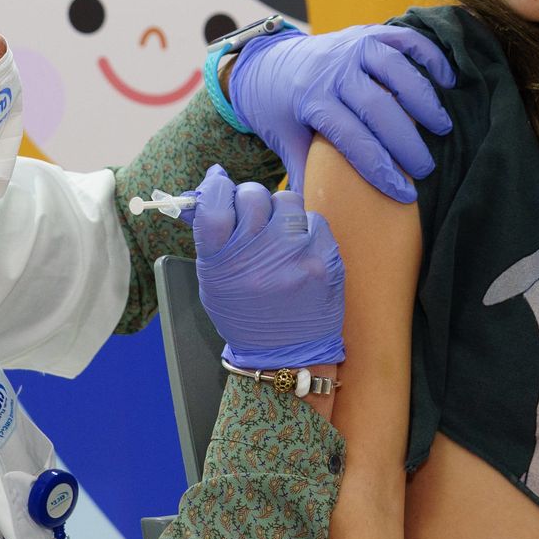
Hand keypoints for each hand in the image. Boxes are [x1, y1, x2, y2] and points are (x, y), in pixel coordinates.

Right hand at [191, 165, 343, 368]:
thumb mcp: (214, 281)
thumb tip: (212, 186)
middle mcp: (256, 257)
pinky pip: (314, 220)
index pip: (215, 205)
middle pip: (251, 196)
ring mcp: (294, 257)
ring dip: (280, 212)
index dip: (217, 187)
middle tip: (251, 213)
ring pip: (286, 200)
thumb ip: (212, 237)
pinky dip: (305, 230)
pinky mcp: (325, 261)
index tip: (219, 182)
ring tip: (278, 235)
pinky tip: (299, 251)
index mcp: (221, 263)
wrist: (286, 355)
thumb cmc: (245, 313)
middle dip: (249, 198)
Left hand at [228, 24, 455, 202]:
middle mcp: (333, 69)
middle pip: (379, 107)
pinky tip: (447, 80)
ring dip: (424, 100)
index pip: (352, 138)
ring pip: (396, 70)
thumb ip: (304, 173)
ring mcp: (352, 46)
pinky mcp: (368, 32)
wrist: (270, 63)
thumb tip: (315, 223)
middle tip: (426, 169)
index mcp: (311, 100)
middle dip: (407, 142)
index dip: (380, 169)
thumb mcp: (285, 140)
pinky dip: (430, 56)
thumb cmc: (282, 111)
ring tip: (441, 127)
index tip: (404, 193)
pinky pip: (405, 39)